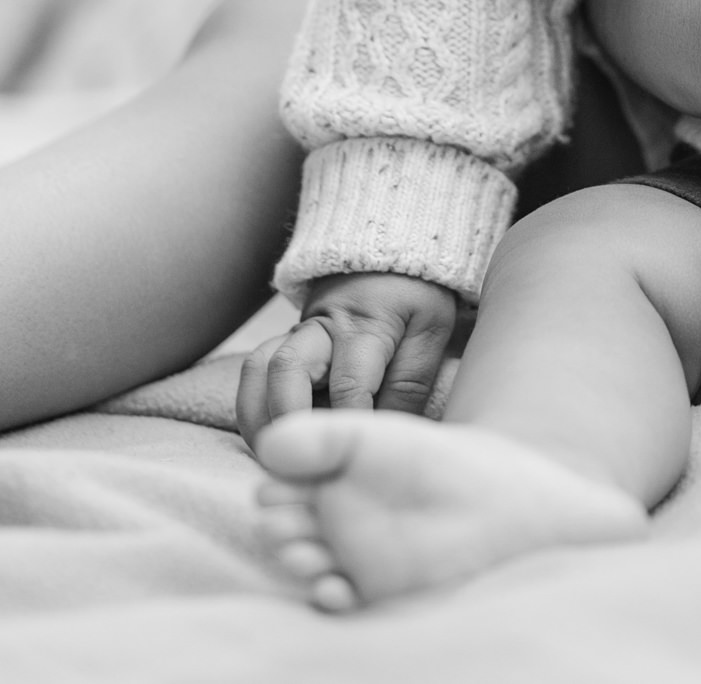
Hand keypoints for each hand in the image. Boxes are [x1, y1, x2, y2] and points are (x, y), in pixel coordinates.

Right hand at [235, 273, 458, 438]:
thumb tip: (382, 435)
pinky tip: (268, 438)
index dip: (349, 425)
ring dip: (257, 416)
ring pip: (257, 369)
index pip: (350, 383)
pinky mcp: (283, 343)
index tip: (355, 455)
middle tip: (297, 459)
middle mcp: (321, 328)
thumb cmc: (415, 298)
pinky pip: (254, 373)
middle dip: (288, 420)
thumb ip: (409, 383)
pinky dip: (253, 407)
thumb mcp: (430, 331)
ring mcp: (296, 334)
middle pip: (285, 369)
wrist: (391, 258)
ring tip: (272, 455)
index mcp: (366, 326)